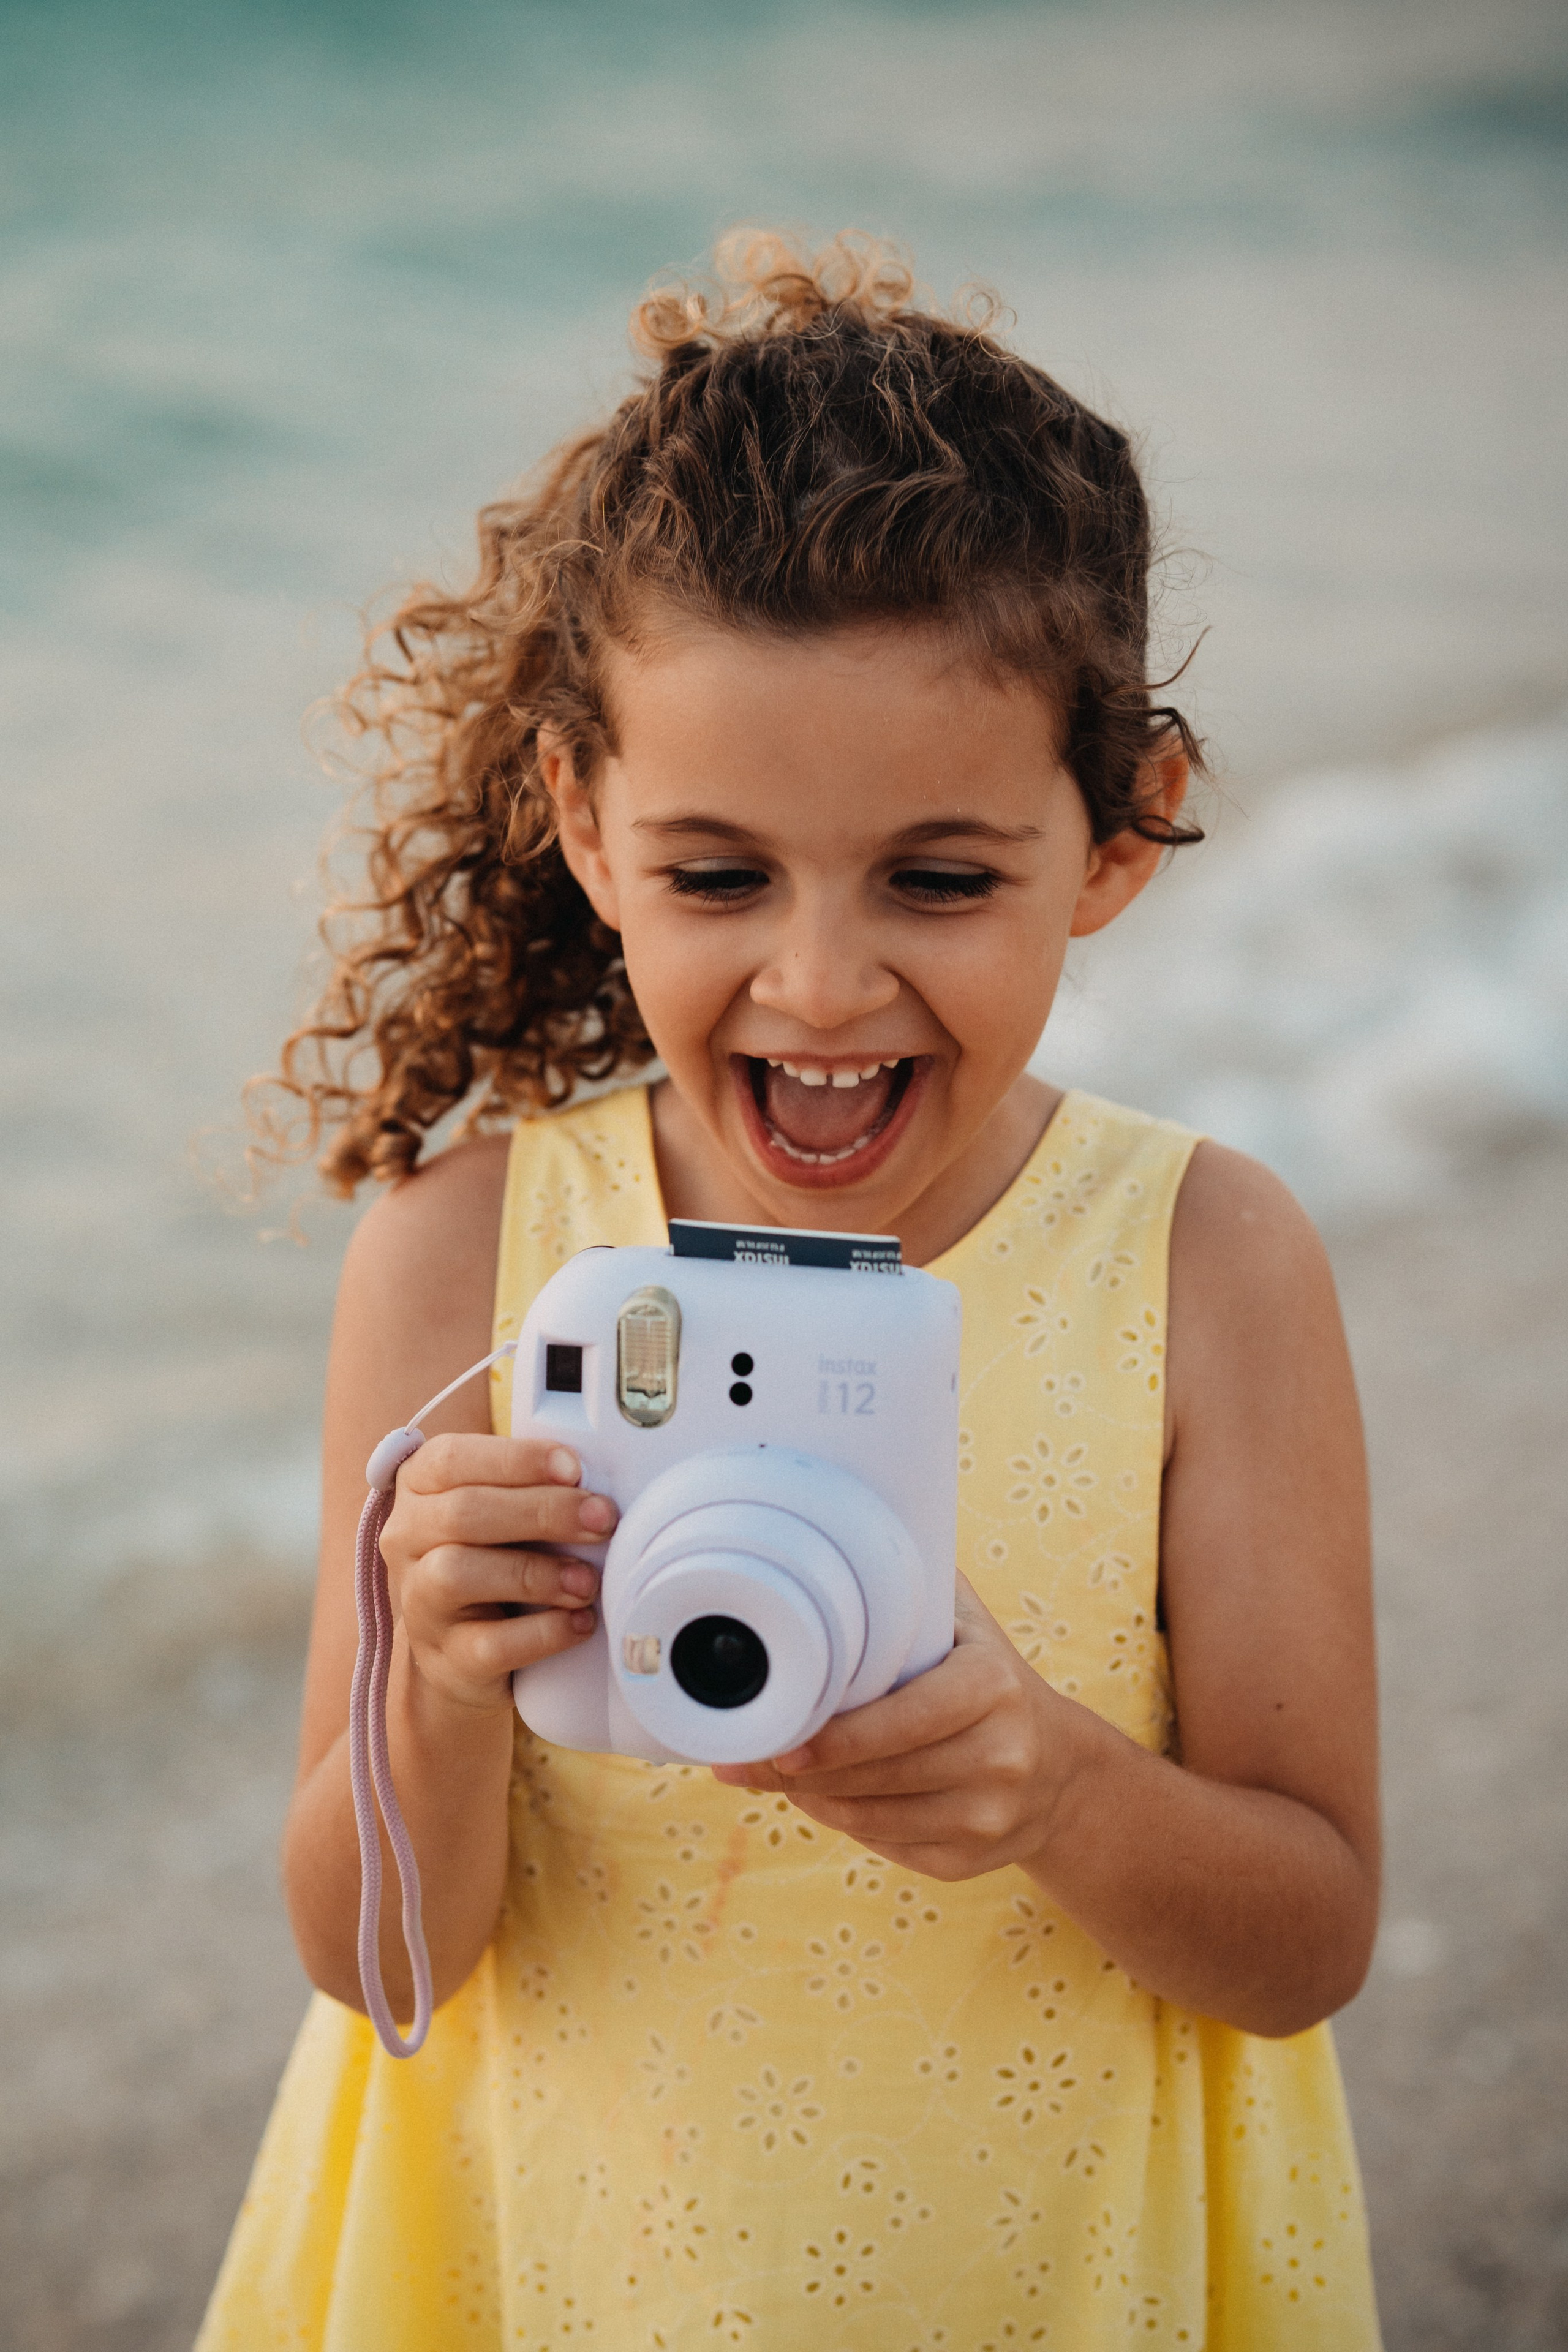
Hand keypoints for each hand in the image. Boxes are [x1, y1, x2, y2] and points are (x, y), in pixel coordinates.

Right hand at [378, 1435, 616, 1713]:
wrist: (462, 1651)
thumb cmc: (494, 1558)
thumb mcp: (502, 1511)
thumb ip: (531, 1488)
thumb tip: (594, 1485)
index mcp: (419, 1487)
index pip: (452, 1459)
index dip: (516, 1460)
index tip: (573, 1468)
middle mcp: (406, 1539)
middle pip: (463, 1513)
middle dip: (543, 1512)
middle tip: (603, 1519)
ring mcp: (419, 1601)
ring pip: (458, 1574)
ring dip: (536, 1573)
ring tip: (587, 1581)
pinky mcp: (445, 1658)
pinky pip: (489, 1645)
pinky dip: (543, 1632)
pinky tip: (579, 1623)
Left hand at [712, 1574, 1092, 1880]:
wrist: (1061, 1769)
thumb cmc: (988, 1680)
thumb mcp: (968, 1625)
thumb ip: (912, 1586)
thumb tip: (832, 1538)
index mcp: (993, 1688)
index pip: (903, 1720)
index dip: (836, 1737)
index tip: (780, 1741)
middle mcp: (1001, 1756)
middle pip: (874, 1775)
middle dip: (799, 1771)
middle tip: (744, 1758)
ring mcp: (990, 1816)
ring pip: (870, 1818)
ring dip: (813, 1798)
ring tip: (776, 1773)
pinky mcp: (972, 1861)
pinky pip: (887, 1846)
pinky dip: (847, 1823)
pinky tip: (827, 1799)